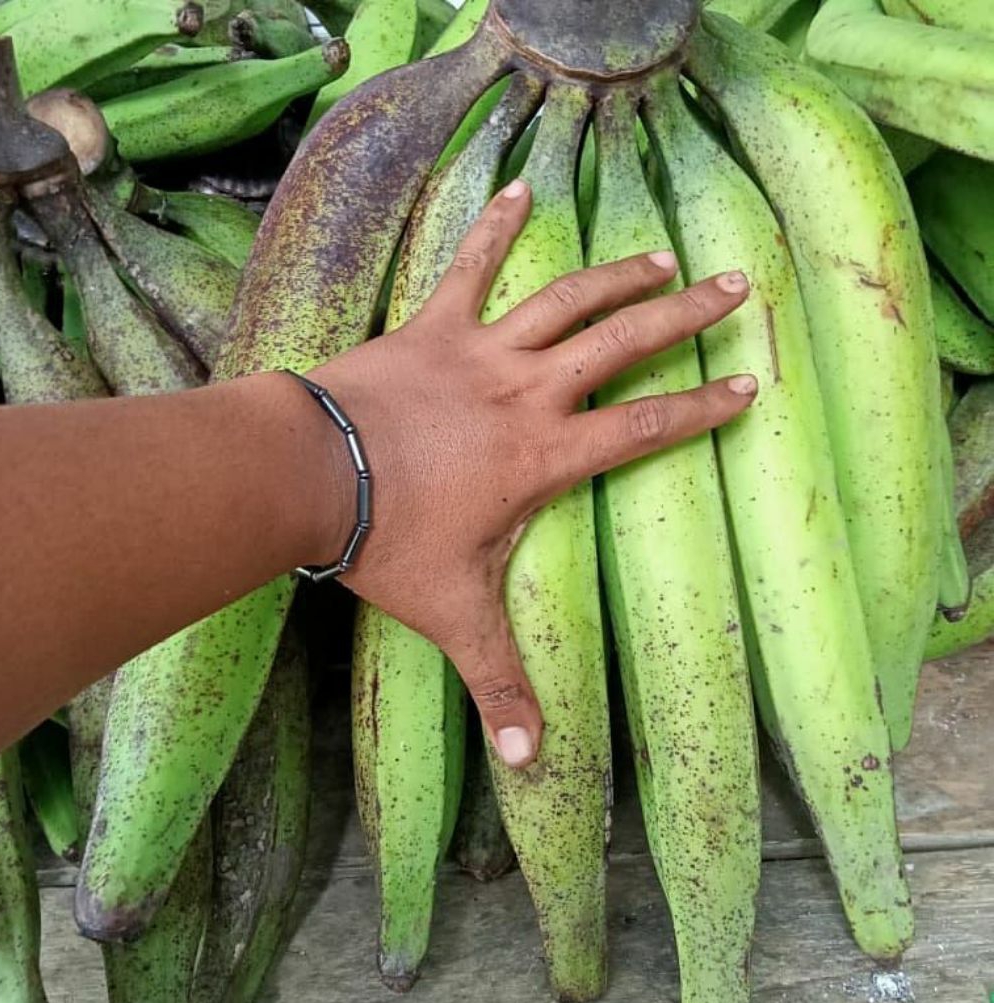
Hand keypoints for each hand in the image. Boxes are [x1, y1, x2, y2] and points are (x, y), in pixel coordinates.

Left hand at [310, 179, 755, 768]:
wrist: (305, 474)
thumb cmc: (383, 541)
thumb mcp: (452, 613)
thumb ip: (498, 682)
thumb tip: (531, 763)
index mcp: (544, 455)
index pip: (644, 429)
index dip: (700, 408)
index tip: (747, 385)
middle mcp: (526, 392)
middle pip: (623, 344)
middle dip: (684, 315)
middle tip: (734, 284)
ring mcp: (480, 350)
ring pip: (566, 300)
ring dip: (617, 274)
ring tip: (660, 253)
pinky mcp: (431, 324)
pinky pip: (470, 265)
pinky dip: (497, 226)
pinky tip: (521, 187)